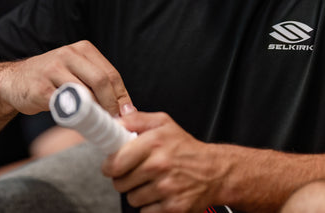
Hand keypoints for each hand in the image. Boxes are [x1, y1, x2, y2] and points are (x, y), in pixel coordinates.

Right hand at [0, 40, 132, 116]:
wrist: (12, 81)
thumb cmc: (50, 79)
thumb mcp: (75, 71)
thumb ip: (97, 83)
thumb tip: (126, 108)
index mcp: (82, 49)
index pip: (110, 73)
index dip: (121, 96)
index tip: (126, 114)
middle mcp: (68, 55)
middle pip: (101, 81)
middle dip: (112, 105)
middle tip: (114, 122)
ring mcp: (52, 70)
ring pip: (84, 94)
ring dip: (95, 113)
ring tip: (98, 124)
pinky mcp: (40, 89)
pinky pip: (64, 106)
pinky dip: (75, 117)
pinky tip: (77, 123)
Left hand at [102, 112, 222, 212]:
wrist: (215, 171)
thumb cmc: (186, 148)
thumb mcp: (163, 123)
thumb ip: (136, 120)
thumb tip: (113, 122)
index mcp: (154, 142)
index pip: (115, 162)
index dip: (109, 166)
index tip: (111, 166)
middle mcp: (159, 165)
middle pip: (120, 183)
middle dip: (123, 179)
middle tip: (135, 173)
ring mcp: (166, 188)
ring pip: (131, 198)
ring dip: (137, 193)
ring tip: (150, 183)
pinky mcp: (173, 207)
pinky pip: (145, 211)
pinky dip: (149, 206)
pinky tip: (159, 194)